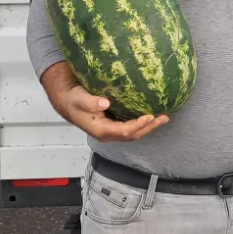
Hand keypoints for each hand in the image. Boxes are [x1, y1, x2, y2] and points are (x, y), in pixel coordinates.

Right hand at [41, 63, 167, 141]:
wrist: (68, 99)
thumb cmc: (73, 99)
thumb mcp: (79, 98)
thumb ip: (90, 102)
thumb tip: (105, 103)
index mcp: (101, 130)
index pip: (124, 132)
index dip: (138, 125)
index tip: (150, 116)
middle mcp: (109, 133)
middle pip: (133, 134)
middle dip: (149, 127)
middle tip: (164, 117)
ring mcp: (113, 129)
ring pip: (134, 132)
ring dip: (149, 126)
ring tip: (164, 117)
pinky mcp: (115, 122)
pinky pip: (132, 125)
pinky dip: (144, 122)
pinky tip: (153, 114)